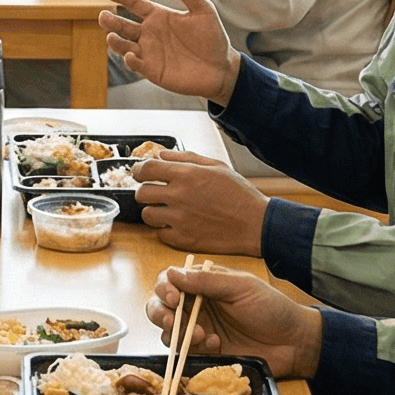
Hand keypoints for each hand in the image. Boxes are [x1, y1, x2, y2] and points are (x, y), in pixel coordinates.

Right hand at [100, 0, 242, 101]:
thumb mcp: (203, 11)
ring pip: (124, 45)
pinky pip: (137, 65)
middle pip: (124, 25)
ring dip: (116, 41)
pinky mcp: (153, 70)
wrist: (221, 68)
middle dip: (111, 21)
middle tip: (102, 15)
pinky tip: (130, 56)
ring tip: (111, 36)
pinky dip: (131, 61)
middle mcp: (149, 33)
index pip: (135, 4)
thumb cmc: (212, 37)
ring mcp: (149, 52)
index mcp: (158, 16)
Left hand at [129, 152, 271, 257]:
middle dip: (145, 192)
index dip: (139, 170)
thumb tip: (161, 155)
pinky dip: (166, 230)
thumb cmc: (239, 193)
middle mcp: (179, 196)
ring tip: (168, 210)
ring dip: (154, 211)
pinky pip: (160, 234)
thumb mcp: (216, 166)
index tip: (141, 174)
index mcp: (186, 175)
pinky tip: (178, 225)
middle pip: (141, 193)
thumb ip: (186, 158)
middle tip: (156, 193)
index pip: (145, 169)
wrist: (255, 224)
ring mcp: (179, 219)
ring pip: (147, 215)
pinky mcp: (183, 239)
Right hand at [146, 262, 321, 381]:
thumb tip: (172, 273)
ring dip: (178, 333)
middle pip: (160, 307)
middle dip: (160, 313)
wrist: (293, 343)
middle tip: (173, 320)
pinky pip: (184, 352)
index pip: (170, 281)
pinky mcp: (204, 353)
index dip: (165, 288)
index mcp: (204, 284)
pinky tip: (215, 344)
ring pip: (168, 331)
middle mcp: (196, 306)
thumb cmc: (272, 308)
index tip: (173, 297)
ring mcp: (198, 330)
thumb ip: (207, 282)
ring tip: (202, 335)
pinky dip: (193, 348)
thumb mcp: (241, 288)